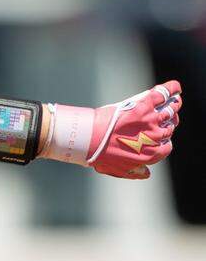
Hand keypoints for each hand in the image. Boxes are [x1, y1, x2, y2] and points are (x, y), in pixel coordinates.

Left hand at [43, 81, 181, 178]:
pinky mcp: (143, 106)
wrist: (87, 137)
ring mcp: (151, 121)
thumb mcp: (117, 169)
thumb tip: (146, 173)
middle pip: (169, 128)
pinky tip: (173, 87)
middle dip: (166, 123)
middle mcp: (155, 138)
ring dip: (172, 106)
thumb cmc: (99, 154)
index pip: (166, 146)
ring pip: (171, 111)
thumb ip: (134, 172)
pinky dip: (170, 89)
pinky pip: (163, 95)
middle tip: (159, 118)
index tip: (155, 137)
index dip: (162, 141)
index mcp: (151, 154)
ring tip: (170, 103)